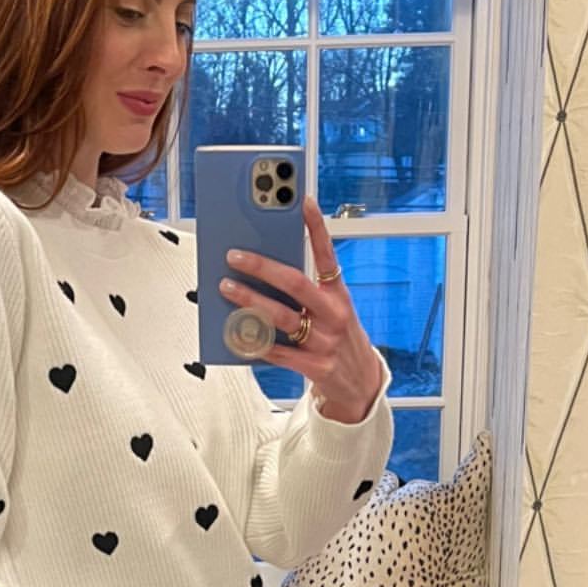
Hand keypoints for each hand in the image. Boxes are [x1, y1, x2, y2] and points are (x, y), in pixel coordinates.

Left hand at [219, 195, 385, 423]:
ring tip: (227, 287)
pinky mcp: (316, 367)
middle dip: (263, 267)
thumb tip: (266, 271)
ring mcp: (325, 342)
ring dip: (250, 301)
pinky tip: (236, 333)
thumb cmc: (339, 339)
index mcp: (339, 296)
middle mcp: (334, 315)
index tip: (303, 202)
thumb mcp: (332, 311)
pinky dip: (256, 342)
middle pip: (295, 284)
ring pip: (281, 316)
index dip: (317, 228)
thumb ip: (307, 293)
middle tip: (235, 256)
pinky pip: (278, 353)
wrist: (360, 383)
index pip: (327, 256)